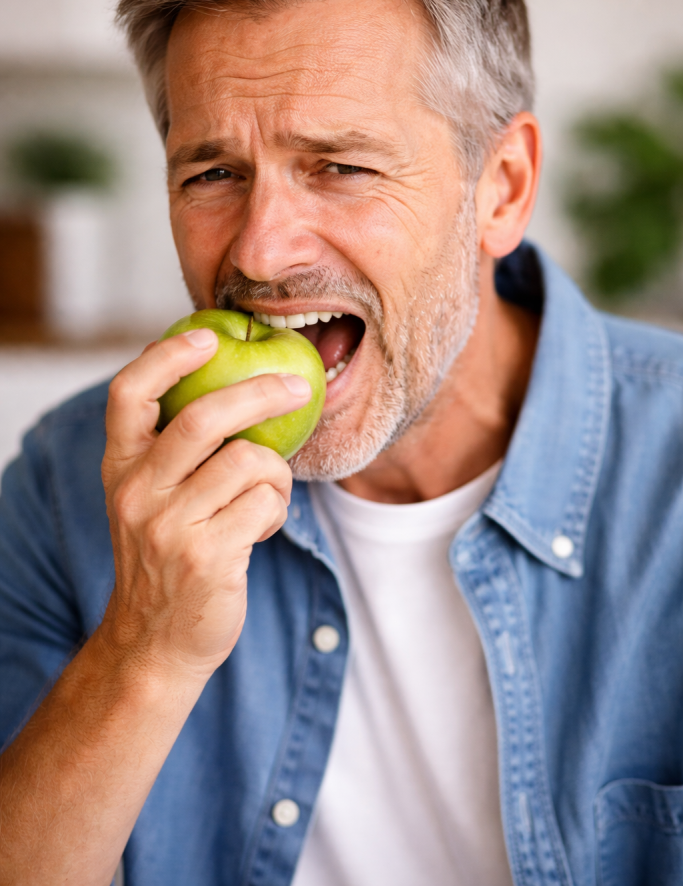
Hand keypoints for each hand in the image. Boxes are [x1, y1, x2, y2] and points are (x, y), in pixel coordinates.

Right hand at [99, 327, 310, 681]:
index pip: (129, 393)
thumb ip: (171, 450)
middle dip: (261, 392)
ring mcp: (170, 526)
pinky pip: (267, 503)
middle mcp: (138, 492)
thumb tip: (226, 380)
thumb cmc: (166, 557)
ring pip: (250, 460)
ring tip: (269, 494)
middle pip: (204, 416)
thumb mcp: (148, 499)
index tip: (207, 337)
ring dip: (277, 473)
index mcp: (121, 467)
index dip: (168, 357)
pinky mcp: (209, 556)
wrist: (154, 643)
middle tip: (296, 387)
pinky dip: (278, 508)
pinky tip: (264, 526)